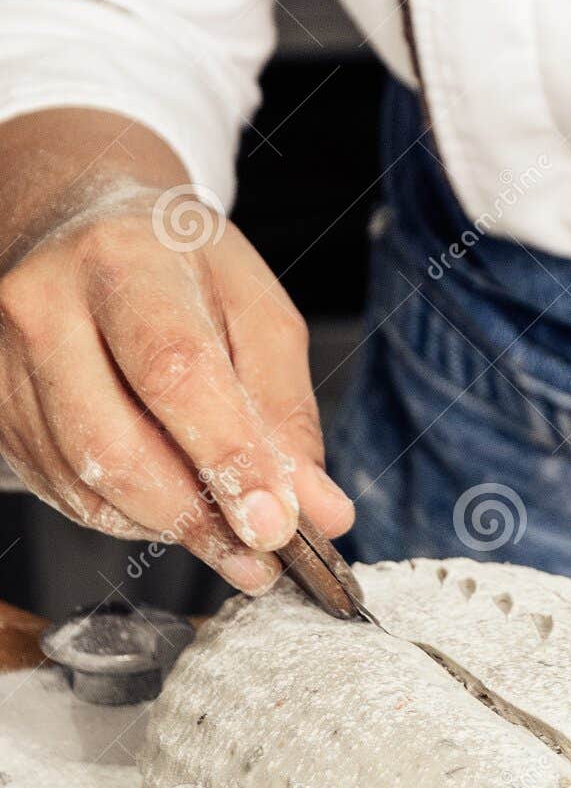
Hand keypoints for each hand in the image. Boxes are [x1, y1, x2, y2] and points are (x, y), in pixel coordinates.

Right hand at [0, 109, 352, 590]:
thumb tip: (321, 511)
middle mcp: (45, 306)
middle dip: (198, 517)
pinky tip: (173, 509)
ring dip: (168, 527)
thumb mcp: (258, 313)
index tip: (278, 525)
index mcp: (125, 260)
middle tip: (261, 557)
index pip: (174, 373)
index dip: (227, 458)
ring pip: (85, 482)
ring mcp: (5, 362)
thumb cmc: (182, 269)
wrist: (87, 230)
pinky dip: (130, 518)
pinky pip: (64, 492)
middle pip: (114, 444)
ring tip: (231, 539)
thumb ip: (288, 413)